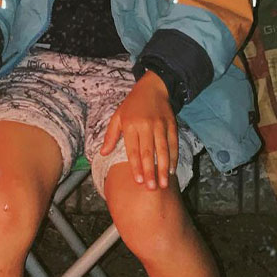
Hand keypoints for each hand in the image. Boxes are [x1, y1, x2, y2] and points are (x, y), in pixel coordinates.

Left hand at [100, 71, 177, 189]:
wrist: (153, 87)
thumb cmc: (132, 105)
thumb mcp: (117, 117)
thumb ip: (110, 136)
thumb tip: (102, 153)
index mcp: (131, 125)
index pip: (133, 150)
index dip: (136, 166)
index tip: (139, 181)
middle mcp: (146, 126)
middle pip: (148, 152)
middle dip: (150, 172)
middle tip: (152, 188)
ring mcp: (160, 125)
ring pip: (163, 150)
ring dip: (163, 168)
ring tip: (164, 184)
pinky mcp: (172, 124)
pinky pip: (173, 143)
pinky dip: (173, 157)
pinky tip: (172, 170)